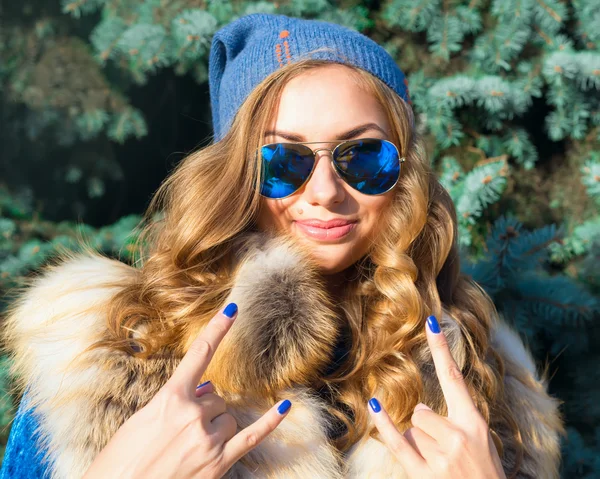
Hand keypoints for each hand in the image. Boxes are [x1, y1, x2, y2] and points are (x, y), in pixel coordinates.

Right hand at [83, 303, 291, 478]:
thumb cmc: (121, 460)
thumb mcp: (141, 421)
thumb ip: (174, 401)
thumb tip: (204, 390)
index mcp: (170, 398)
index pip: (199, 354)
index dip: (218, 329)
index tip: (233, 309)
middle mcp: (193, 415)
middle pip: (215, 396)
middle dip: (202, 408)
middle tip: (178, 432)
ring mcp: (208, 439)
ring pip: (227, 416)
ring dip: (215, 425)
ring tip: (188, 447)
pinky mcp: (218, 463)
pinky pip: (251, 437)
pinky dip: (269, 422)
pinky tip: (284, 407)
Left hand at [367, 315, 505, 478]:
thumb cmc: (483, 474)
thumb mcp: (479, 443)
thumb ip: (454, 421)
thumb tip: (420, 410)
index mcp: (474, 422)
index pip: (454, 377)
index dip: (441, 349)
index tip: (430, 321)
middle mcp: (459, 435)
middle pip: (422, 412)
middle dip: (426, 429)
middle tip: (446, 454)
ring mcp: (443, 455)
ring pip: (412, 430)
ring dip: (419, 446)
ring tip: (441, 467)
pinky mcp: (427, 473)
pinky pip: (399, 443)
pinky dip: (385, 426)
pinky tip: (375, 408)